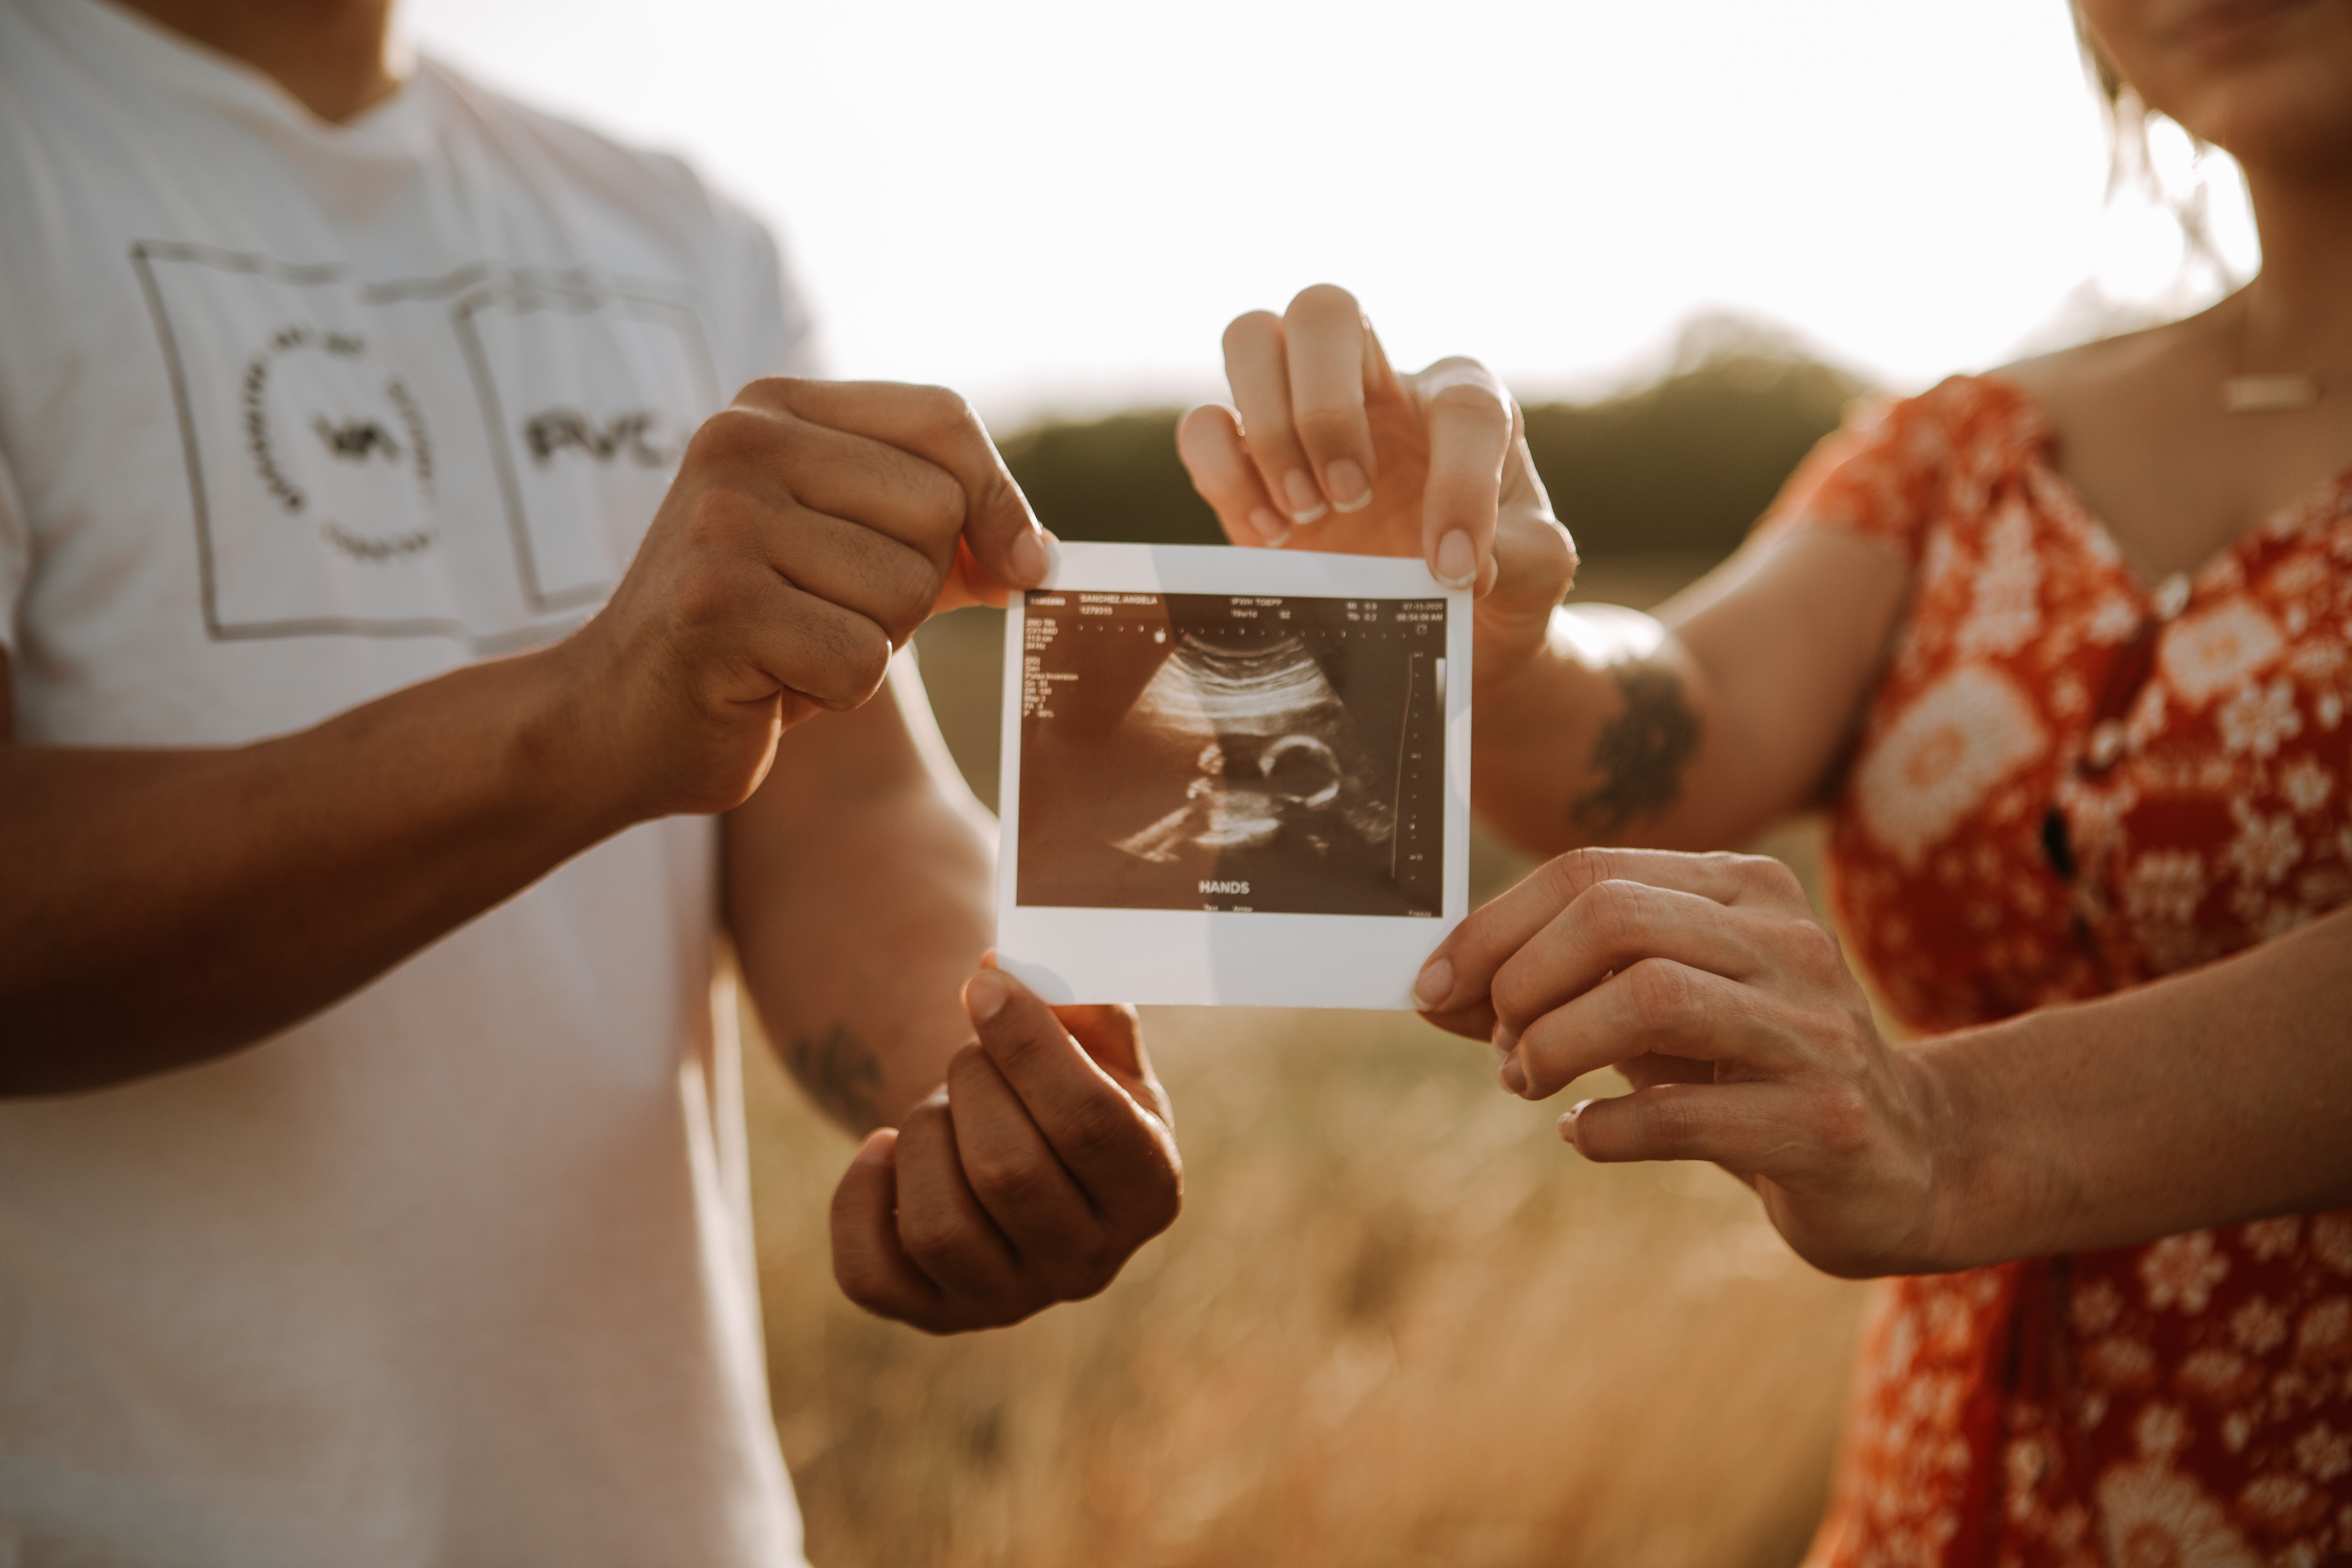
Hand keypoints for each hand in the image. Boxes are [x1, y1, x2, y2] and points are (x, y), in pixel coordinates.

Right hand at [555, 379, 1047, 819]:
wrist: (614, 717)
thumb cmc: (752, 637)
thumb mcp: (847, 555)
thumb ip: (941, 535)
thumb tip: (1038, 553)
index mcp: (773, 409)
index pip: (942, 419)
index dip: (1001, 499)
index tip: (1017, 566)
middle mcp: (741, 443)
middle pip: (938, 510)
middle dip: (915, 588)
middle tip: (829, 614)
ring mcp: (722, 522)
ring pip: (908, 589)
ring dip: (873, 644)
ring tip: (794, 645)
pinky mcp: (719, 607)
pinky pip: (862, 660)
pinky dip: (836, 693)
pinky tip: (772, 683)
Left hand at [829, 963, 1181, 1332]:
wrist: (1013, 1141)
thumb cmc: (1059, 1079)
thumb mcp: (1093, 1035)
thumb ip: (1073, 993)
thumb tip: (999, 970)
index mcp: (1151, 1189)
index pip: (1090, 1123)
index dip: (1027, 1043)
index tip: (981, 985)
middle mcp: (1090, 1263)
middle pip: (1008, 1172)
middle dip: (970, 1086)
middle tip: (969, 1058)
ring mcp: (1009, 1300)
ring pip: (937, 1228)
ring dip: (921, 1136)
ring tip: (938, 1108)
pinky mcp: (934, 1316)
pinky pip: (869, 1274)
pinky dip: (859, 1197)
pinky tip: (883, 1153)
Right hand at [1176, 284, 1575, 683]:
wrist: (1444, 623)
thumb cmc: (1494, 578)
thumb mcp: (1536, 572)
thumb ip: (1524, 557)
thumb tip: (1467, 563)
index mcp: (1461, 400)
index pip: (1462, 405)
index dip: (1460, 485)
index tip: (1452, 568)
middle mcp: (1378, 386)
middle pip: (1324, 309)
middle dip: (1326, 407)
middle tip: (1349, 498)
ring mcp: (1302, 414)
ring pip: (1250, 338)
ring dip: (1269, 429)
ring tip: (1306, 515)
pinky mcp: (1248, 461)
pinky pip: (1203, 425)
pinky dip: (1223, 474)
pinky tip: (1270, 536)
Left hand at [1410, 847, 1944, 1277]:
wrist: (1904, 1161)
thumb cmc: (1748, 1073)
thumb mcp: (1653, 1013)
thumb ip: (1552, 992)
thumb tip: (1433, 990)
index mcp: (1745, 888)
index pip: (1590, 870)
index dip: (1491, 928)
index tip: (1431, 987)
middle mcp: (1787, 940)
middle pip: (1613, 918)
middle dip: (1522, 981)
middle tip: (1499, 1044)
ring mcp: (1814, 1028)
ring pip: (1650, 997)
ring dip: (1557, 1045)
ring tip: (1529, 1081)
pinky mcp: (1826, 1121)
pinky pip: (1683, 1114)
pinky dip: (1606, 1127)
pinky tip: (1585, 1134)